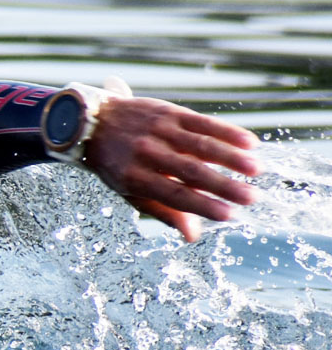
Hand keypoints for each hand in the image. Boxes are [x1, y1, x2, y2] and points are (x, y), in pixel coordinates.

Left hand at [84, 95, 260, 241]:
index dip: (202, 206)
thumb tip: (193, 236)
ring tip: (256, 170)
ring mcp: (159, 130)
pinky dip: (227, 131)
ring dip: (231, 157)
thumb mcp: (131, 192)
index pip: (174, 195)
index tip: (230, 216)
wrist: (92, 123)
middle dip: (223, 186)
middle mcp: (147, 153)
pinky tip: (250, 142)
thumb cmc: (117, 165)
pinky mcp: (169, 113)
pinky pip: (202, 122)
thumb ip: (164, 212)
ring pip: (200, 145)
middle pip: (190, 171)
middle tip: (252, 199)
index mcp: (134, 177)